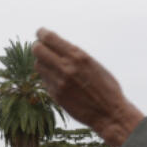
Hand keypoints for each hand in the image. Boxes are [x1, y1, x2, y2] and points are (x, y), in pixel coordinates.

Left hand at [32, 29, 144, 146]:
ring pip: (38, 65)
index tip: (40, 32)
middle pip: (37, 50)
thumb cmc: (106, 88)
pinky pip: (44, 80)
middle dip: (37, 46)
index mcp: (78, 56)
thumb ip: (75, 56)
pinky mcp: (56, 95)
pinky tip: (57, 79)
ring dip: (42, 62)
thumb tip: (59, 48)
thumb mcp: (93, 64)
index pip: (50, 38)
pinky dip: (47, 77)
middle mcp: (66, 67)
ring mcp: (59, 82)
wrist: (109, 113)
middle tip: (39, 47)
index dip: (42, 33)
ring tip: (51, 64)